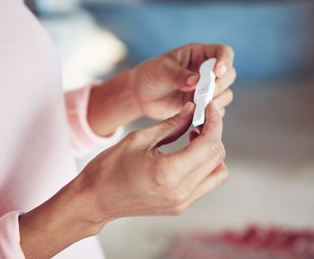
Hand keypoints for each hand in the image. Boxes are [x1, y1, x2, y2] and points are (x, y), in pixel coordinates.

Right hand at [19, 101, 227, 257]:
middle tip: (201, 118)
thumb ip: (171, 124)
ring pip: (218, 173)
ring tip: (194, 137)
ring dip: (212, 152)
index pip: (209, 144)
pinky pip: (205, 183)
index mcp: (170, 172)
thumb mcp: (139, 138)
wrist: (95, 199)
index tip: (210, 108)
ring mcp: (182, 202)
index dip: (215, 122)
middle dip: (214, 133)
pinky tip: (187, 153)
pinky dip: (204, 165)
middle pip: (217, 158)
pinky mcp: (179, 206)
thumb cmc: (109, 168)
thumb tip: (192, 110)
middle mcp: (181, 191)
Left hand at [131, 43, 235, 118]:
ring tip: (198, 105)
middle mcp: (207, 71)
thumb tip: (196, 81)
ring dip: (216, 101)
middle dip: (220, 85)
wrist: (141, 95)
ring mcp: (206, 89)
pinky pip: (216, 111)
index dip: (225, 61)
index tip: (217, 72)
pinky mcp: (202, 106)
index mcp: (199, 54)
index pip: (224, 52)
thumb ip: (178, 75)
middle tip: (204, 94)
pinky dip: (210, 114)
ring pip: (226, 94)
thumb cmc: (150, 75)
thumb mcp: (160, 70)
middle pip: (229, 75)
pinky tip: (197, 116)